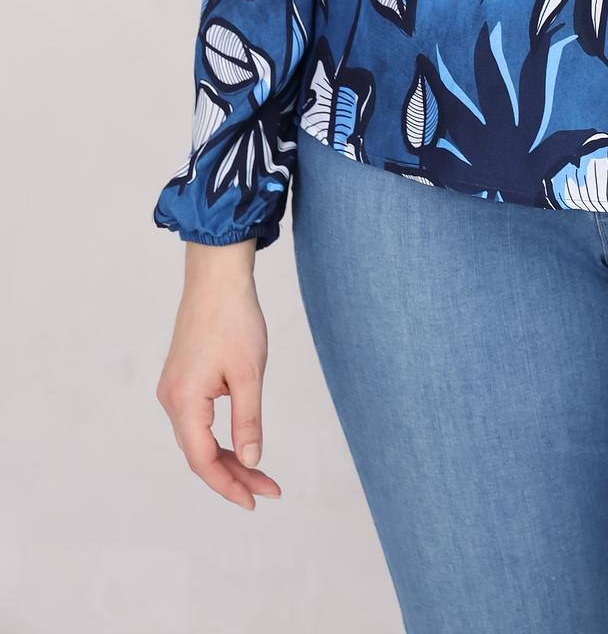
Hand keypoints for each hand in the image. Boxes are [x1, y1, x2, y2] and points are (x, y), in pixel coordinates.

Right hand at [155, 242, 282, 508]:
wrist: (217, 277)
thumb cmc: (234, 319)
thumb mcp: (249, 373)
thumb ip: (249, 420)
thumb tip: (252, 460)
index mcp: (184, 402)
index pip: (203, 460)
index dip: (229, 485)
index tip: (256, 500)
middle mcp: (171, 400)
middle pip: (199, 454)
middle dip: (233, 475)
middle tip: (268, 489)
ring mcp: (173, 389)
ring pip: (198, 439)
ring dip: (227, 457)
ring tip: (260, 473)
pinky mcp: (181, 379)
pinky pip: (198, 421)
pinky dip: (219, 437)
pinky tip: (240, 442)